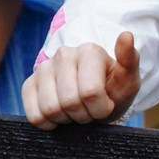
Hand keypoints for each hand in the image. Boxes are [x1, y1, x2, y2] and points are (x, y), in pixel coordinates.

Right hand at [22, 31, 140, 129]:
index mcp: (89, 50)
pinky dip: (49, 123)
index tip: (106, 105)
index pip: (90, 92)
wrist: (96, 100)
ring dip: (67, 119)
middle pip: (69, 102)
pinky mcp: (28, 85)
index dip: (100, 108)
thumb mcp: (129, 80)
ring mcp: (43, 68)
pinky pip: (34, 116)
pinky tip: (61, 115)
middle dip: (84, 115)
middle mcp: (63, 54)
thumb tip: (126, 35)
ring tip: (77, 110)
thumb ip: (130, 59)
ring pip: (50, 109)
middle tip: (91, 110)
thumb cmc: (114, 90)